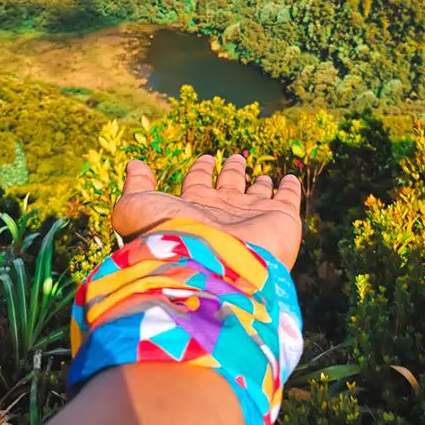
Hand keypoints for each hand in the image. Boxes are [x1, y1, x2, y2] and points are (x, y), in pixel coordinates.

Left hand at [112, 154, 302, 268]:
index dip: (202, 170)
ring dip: (259, 183)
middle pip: (229, 187)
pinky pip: (288, 200)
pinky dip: (290, 189)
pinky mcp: (280, 221)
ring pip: (257, 194)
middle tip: (236, 158)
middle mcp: (223, 213)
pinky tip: (289, 180)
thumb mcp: (137, 208)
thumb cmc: (171, 238)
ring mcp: (252, 218)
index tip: (206, 157)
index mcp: (192, 209)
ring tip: (261, 174)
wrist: (213, 267)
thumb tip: (134, 164)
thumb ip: (136, 186)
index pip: (199, 184)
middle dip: (232, 171)